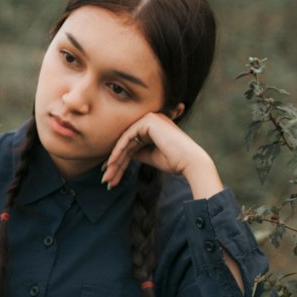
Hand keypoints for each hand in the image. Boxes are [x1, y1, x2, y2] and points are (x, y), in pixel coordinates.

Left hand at [101, 111, 223, 197]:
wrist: (190, 162)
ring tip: (107, 177)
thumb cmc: (175, 161)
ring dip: (114, 160)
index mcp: (154, 127)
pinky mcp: (148, 121)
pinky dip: (118, 151)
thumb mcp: (152, 157)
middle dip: (115, 163)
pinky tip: (111, 164)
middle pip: (127, 143)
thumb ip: (138, 153)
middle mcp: (151, 119)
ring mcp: (149, 118)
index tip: (110, 175)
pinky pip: (127, 137)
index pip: (132, 143)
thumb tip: (123, 155)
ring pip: (125, 141)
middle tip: (106, 179)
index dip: (120, 160)